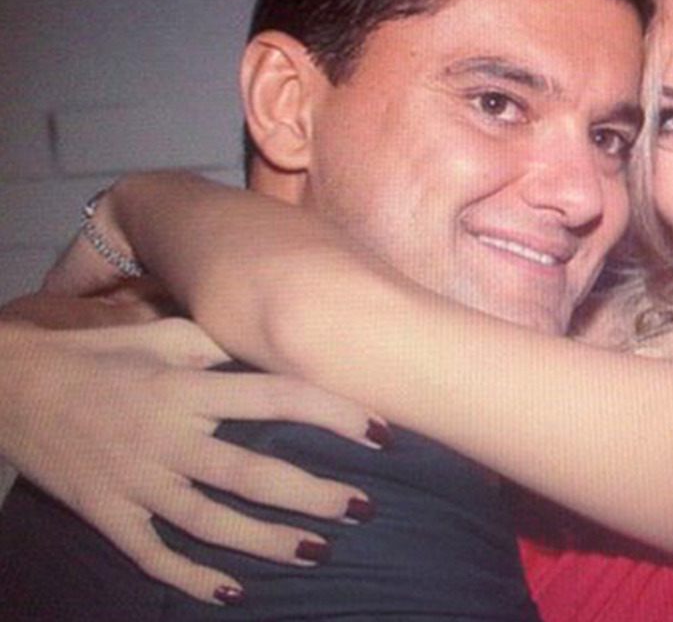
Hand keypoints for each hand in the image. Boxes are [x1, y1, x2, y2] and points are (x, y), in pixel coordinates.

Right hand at [0, 318, 391, 604]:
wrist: (4, 384)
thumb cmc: (90, 352)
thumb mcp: (154, 331)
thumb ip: (213, 339)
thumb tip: (272, 337)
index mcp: (184, 386)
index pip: (275, 397)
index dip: (334, 413)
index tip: (382, 430)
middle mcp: (167, 436)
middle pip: (251, 472)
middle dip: (313, 494)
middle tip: (362, 508)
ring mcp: (135, 481)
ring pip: (211, 521)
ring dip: (267, 541)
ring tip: (318, 552)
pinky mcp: (106, 512)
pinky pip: (151, 554)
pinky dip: (188, 578)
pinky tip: (229, 593)